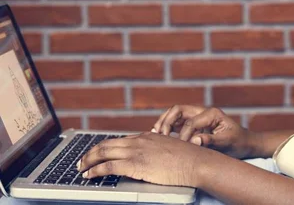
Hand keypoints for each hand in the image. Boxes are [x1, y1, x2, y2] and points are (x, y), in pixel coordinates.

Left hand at [78, 132, 201, 186]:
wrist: (196, 162)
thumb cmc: (189, 159)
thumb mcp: (170, 149)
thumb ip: (157, 151)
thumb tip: (151, 159)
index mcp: (147, 136)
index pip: (119, 140)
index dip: (105, 147)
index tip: (98, 154)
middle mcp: (139, 141)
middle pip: (107, 144)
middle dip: (91, 153)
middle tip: (82, 160)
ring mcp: (136, 152)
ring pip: (103, 152)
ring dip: (88, 161)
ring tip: (80, 168)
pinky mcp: (135, 164)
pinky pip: (108, 166)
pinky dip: (95, 170)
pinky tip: (89, 175)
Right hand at [153, 105, 255, 158]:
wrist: (246, 143)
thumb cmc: (239, 142)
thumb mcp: (228, 142)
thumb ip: (211, 140)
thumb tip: (194, 140)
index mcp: (212, 113)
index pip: (190, 121)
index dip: (183, 135)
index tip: (180, 148)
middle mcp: (203, 112)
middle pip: (178, 110)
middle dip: (167, 121)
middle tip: (159, 135)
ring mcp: (198, 117)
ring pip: (175, 114)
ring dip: (164, 122)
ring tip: (155, 134)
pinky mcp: (195, 124)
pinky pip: (177, 122)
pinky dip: (168, 126)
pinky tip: (160, 136)